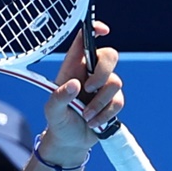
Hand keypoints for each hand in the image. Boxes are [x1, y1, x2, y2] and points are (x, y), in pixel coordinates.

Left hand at [41, 21, 124, 163]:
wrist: (70, 141)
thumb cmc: (58, 120)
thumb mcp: (52, 111)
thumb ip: (59, 98)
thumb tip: (74, 85)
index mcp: (73, 67)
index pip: (85, 41)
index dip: (94, 29)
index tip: (103, 30)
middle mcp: (90, 73)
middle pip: (110, 55)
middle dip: (102, 73)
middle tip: (89, 89)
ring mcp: (104, 86)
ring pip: (116, 82)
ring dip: (100, 102)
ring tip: (86, 116)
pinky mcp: (113, 100)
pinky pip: (119, 101)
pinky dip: (105, 114)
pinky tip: (93, 122)